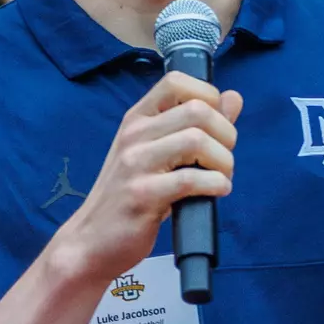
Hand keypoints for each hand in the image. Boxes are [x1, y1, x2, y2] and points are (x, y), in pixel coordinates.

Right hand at [53, 71, 242, 283]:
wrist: (90, 241)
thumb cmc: (127, 197)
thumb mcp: (157, 154)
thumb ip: (194, 126)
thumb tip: (233, 98)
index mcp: (137, 119)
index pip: (177, 82)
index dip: (209, 97)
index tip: (217, 125)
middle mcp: (134, 135)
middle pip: (197, 110)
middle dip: (226, 133)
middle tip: (224, 158)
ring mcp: (135, 164)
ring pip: (196, 140)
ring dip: (223, 161)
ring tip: (221, 178)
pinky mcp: (142, 196)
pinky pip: (190, 179)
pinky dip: (215, 185)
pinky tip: (216, 193)